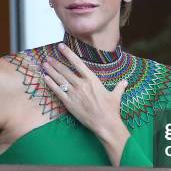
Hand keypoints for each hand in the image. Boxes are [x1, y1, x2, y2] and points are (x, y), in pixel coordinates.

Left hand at [42, 43, 129, 164]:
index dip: (68, 54)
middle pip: (65, 70)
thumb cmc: (111, 110)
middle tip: (48, 57)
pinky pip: (58, 91)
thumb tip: (125, 82)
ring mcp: (74, 94)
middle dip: (56, 63)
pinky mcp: (69, 103)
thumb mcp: (116, 96)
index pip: (78, 63)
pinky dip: (51, 84)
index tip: (61, 46)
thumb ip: (119, 87)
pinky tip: (45, 78)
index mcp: (92, 80)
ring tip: (45, 64)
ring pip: (60, 79)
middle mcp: (81, 84)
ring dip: (51, 71)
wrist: (105, 124)